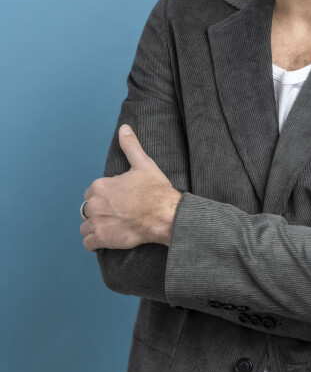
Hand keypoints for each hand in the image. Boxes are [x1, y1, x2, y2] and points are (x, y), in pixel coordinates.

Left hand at [80, 125, 181, 250]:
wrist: (165, 215)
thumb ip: (130, 146)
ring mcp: (97, 222)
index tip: (115, 201)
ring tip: (109, 228)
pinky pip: (88, 243)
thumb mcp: (143, 164)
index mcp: (101, 186)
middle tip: (114, 215)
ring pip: (85, 227)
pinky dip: (94, 243)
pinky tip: (105, 239)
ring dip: (94, 228)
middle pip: (87, 210)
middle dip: (97, 212)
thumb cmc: (155, 191)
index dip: (102, 197)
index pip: (91, 193)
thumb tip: (124, 128)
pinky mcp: (102, 239)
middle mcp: (95, 204)